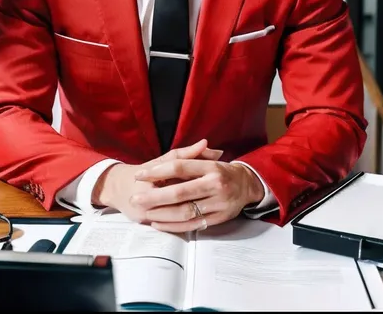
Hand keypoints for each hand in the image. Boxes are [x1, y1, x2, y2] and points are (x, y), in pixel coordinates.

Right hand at [91, 139, 222, 222]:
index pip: (180, 180)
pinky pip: (172, 227)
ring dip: (198, 212)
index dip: (200, 178)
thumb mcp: (163, 159)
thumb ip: (185, 153)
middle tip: (218, 192)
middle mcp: (146, 198)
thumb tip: (207, 144)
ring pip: (177, 217)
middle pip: (180, 203)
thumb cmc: (144, 172)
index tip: (216, 174)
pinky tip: (201, 218)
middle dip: (201, 197)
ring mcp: (146, 214)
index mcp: (150, 180)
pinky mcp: (147, 224)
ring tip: (214, 205)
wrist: (119, 188)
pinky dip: (188, 222)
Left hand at [131, 160, 264, 232]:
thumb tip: (166, 159)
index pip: (179, 166)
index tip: (140, 175)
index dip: (157, 171)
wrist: (246, 185)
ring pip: (185, 211)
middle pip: (179, 191)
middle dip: (154, 196)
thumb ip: (188, 155)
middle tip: (135, 198)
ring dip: (161, 214)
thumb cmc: (220, 171)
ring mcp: (217, 203)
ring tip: (145, 212)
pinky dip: (173, 226)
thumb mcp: (206, 159)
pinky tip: (159, 223)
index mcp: (210, 167)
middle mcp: (215, 184)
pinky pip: (192, 225)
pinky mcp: (218, 219)